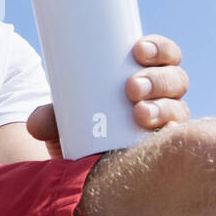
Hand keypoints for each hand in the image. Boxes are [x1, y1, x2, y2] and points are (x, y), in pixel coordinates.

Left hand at [26, 35, 188, 158]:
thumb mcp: (63, 119)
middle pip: (176, 79)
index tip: (138, 49)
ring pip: (179, 109)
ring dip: (163, 108)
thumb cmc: (80, 129)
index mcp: (145, 76)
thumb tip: (35, 123)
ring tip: (140, 113)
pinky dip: (173, 138)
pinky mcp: (165, 150)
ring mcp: (168, 124)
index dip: (159, 48)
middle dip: (158, 79)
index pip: (163, 55)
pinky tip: (162, 138)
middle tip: (131, 87)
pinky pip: (179, 142)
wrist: (84, 167)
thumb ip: (49, 118)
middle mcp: (163, 98)